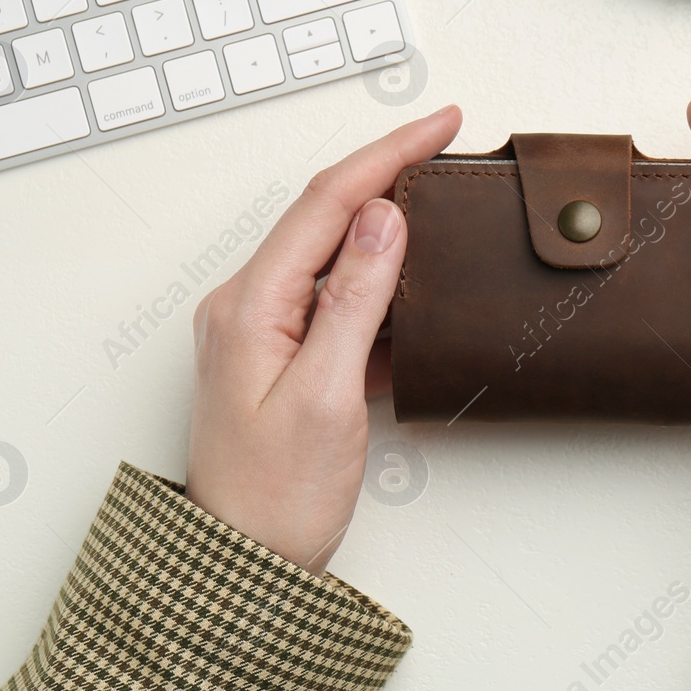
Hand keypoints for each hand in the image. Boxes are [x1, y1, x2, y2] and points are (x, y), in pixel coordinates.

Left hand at [185, 106, 462, 572]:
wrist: (242, 566)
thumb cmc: (275, 497)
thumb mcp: (327, 395)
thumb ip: (354, 299)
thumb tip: (382, 218)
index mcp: (250, 304)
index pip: (327, 201)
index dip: (389, 154)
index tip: (441, 123)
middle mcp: (247, 304)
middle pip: (326, 214)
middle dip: (388, 172)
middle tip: (448, 145)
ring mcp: (261, 328)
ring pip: (332, 251)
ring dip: (386, 222)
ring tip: (441, 199)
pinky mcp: (280, 354)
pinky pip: (333, 295)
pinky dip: (379, 278)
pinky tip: (414, 278)